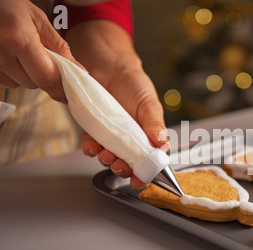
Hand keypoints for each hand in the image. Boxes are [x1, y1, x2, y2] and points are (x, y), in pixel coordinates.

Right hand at [0, 0, 80, 101]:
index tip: (70, 95)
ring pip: (16, 84)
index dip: (61, 90)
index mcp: (19, 40)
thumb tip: (80, 71)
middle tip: (36, 55)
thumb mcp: (36, 18)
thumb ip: (59, 47)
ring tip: (14, 50)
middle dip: (41, 74)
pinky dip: (6, 73)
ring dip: (22, 74)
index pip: (47, 78)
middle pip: (33, 84)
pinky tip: (2, 54)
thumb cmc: (5, 4)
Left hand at [65, 20, 168, 188]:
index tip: (140, 181)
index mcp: (148, 137)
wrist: (109, 66)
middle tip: (122, 167)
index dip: (146, 174)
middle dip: (124, 170)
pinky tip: (93, 146)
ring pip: (109, 158)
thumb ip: (155, 124)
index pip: (150, 161)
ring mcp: (111, 137)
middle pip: (128, 164)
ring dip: (108, 161)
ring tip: (107, 156)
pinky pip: (91, 145)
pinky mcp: (93, 130)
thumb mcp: (149, 103)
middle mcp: (129, 140)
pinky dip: (91, 148)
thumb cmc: (134, 84)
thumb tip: (162, 143)